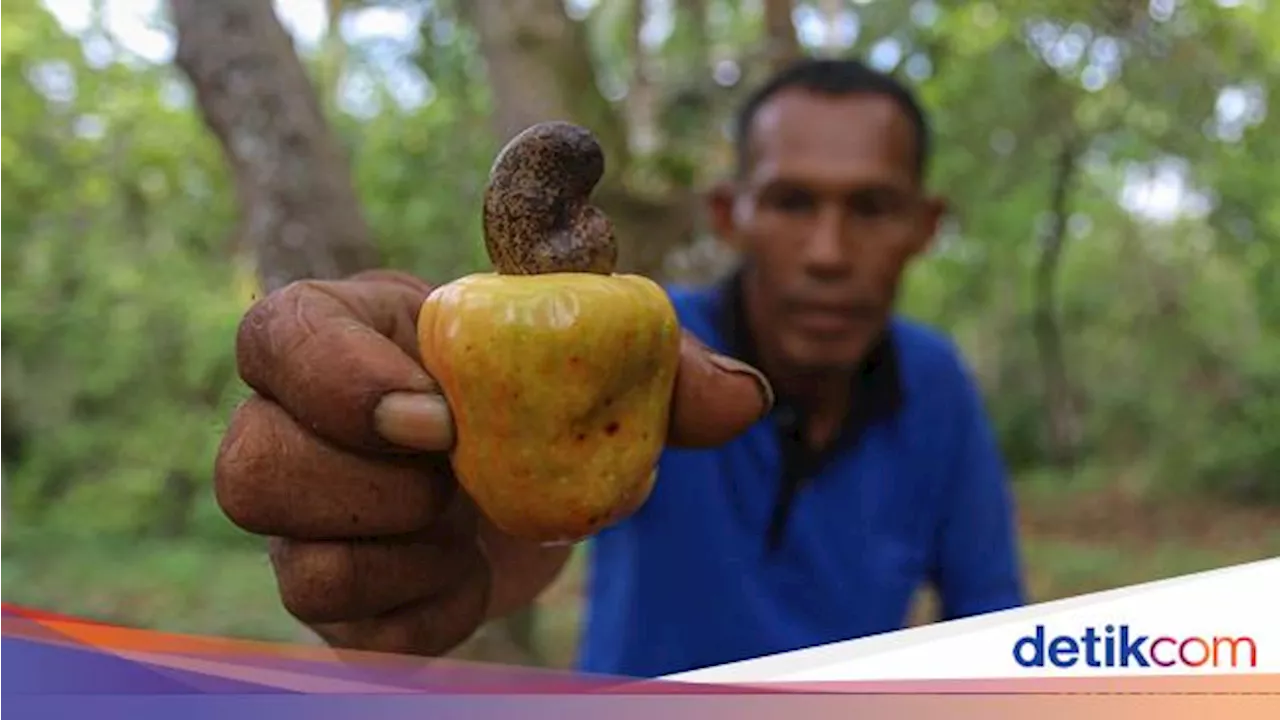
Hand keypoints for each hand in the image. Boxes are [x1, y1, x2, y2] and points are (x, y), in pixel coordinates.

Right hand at [213, 270, 772, 656]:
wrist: (530, 482)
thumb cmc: (551, 396)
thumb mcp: (607, 363)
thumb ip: (670, 370)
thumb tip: (745, 398)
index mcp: (353, 333)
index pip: (277, 333)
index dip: (335, 377)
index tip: (439, 416)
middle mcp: (302, 427)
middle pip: (249, 465)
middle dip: (368, 490)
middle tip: (459, 483)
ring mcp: (312, 521)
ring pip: (294, 563)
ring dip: (404, 558)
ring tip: (471, 525)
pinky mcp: (340, 597)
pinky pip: (349, 632)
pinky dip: (426, 615)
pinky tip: (471, 574)